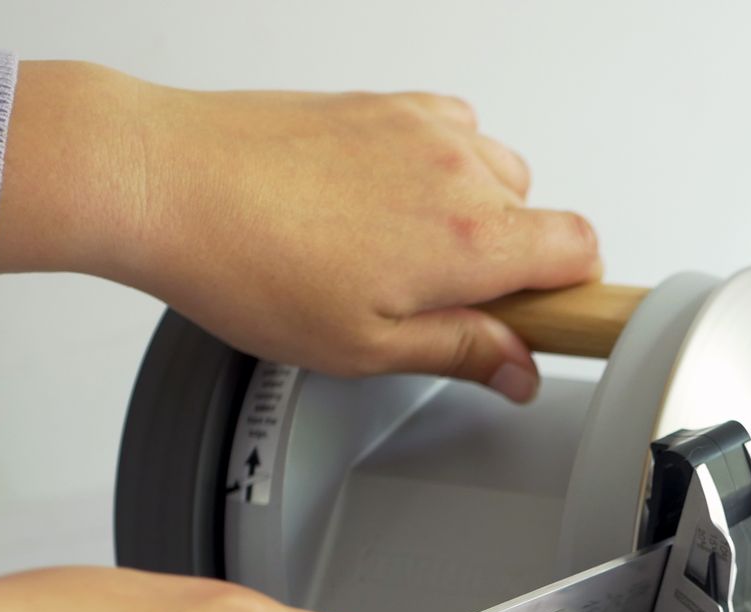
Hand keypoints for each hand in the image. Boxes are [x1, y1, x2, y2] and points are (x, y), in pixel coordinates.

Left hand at [0, 62, 601, 400]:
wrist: (166, 180)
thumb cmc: (249, 263)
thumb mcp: (366, 347)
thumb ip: (462, 354)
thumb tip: (520, 369)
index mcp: (470, 239)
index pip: (583, 251)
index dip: (575, 293)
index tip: (540, 320)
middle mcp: (459, 171)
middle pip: (540, 217)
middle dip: (510, 263)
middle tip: (443, 302)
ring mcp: (421, 128)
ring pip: (497, 173)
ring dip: (476, 214)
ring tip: (403, 253)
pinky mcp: (384, 104)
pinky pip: (452, 132)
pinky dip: (440, 167)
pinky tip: (385, 203)